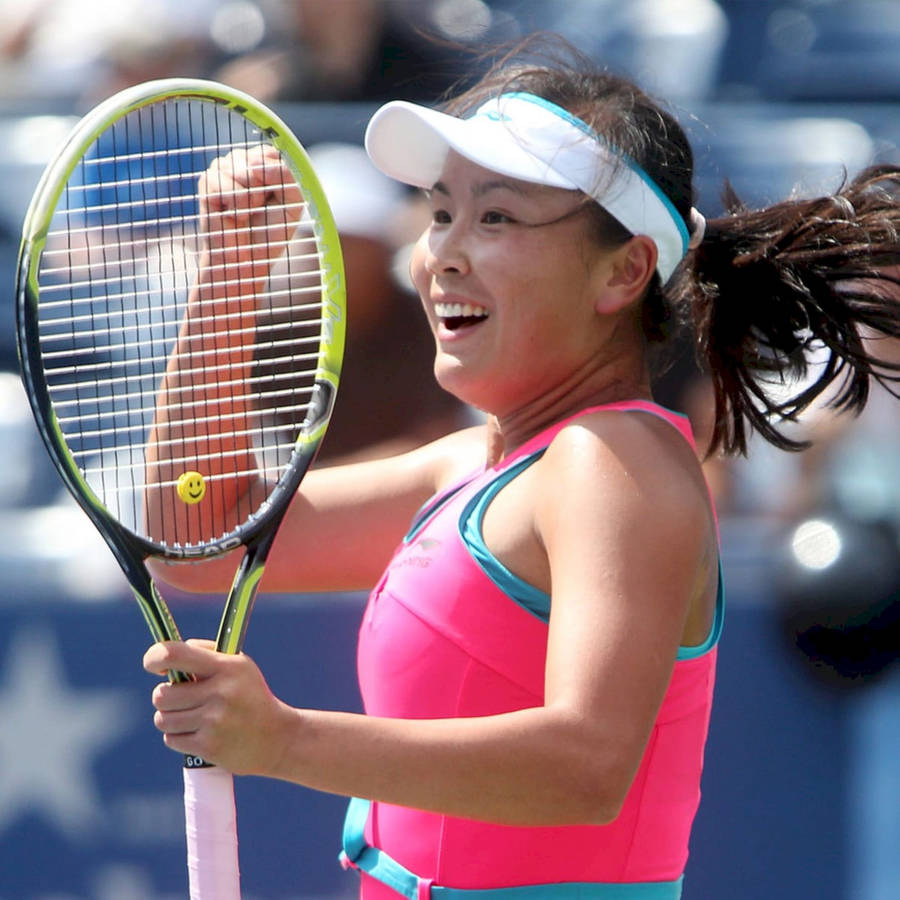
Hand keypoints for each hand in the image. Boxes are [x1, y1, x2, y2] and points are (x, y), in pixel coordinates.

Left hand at [143, 639, 293, 775]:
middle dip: (165, 697)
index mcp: (226, 667)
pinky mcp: (209, 746)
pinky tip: (198, 732)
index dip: (154, 658)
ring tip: (190, 716)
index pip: (174, 655)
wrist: (277, 737)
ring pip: (162, 719)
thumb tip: (166, 655)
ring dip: (170, 718)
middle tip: (180, 698)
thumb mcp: (239, 666)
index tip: (153, 665)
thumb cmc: (251, 696)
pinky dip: (179, 737)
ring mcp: (214, 721)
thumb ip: (205, 652)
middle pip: (161, 695)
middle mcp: (220, 692)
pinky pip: (171, 739)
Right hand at [198, 145, 302, 280]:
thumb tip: (255, 165)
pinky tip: (233, 214)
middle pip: (260, 160)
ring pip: (246, 172)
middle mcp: (243, 159)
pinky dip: (236, 206)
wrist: (246, 258)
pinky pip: (228, 185)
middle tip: (259, 207)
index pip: (276, 154)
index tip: (278, 197)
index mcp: (266, 161)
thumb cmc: (270, 231)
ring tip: (246, 212)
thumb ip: (286, 176)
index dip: (279, 178)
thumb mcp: (292, 202)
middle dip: (266, 190)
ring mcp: (223, 167)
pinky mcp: (208, 180)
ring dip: (251, 200)